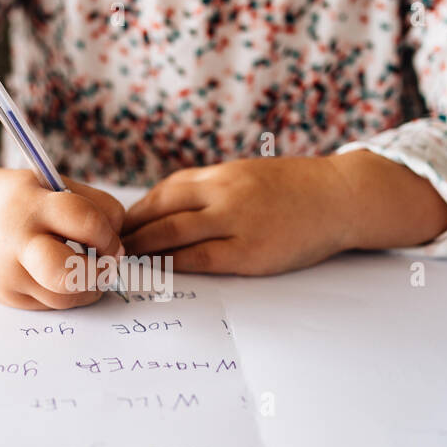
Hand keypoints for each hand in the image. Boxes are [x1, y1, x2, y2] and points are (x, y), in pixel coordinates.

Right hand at [0, 167, 124, 309]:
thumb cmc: (17, 198)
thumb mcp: (49, 184)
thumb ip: (91, 205)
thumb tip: (119, 247)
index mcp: (31, 205)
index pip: (84, 220)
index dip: (108, 234)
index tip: (111, 240)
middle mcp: (16, 242)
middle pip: (69, 274)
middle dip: (99, 273)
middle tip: (106, 264)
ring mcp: (8, 275)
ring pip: (66, 298)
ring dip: (88, 288)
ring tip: (88, 270)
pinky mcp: (7, 297)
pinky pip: (51, 305)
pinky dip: (66, 294)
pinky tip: (62, 276)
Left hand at [121, 156, 347, 274]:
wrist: (340, 197)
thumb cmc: (294, 189)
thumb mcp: (248, 175)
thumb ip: (212, 189)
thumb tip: (170, 208)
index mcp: (221, 174)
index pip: (165, 192)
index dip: (137, 211)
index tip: (118, 226)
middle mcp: (223, 193)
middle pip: (161, 212)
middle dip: (130, 232)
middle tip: (107, 248)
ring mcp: (236, 222)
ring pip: (173, 235)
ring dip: (143, 249)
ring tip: (124, 262)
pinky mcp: (250, 252)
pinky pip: (201, 260)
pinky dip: (174, 266)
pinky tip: (159, 272)